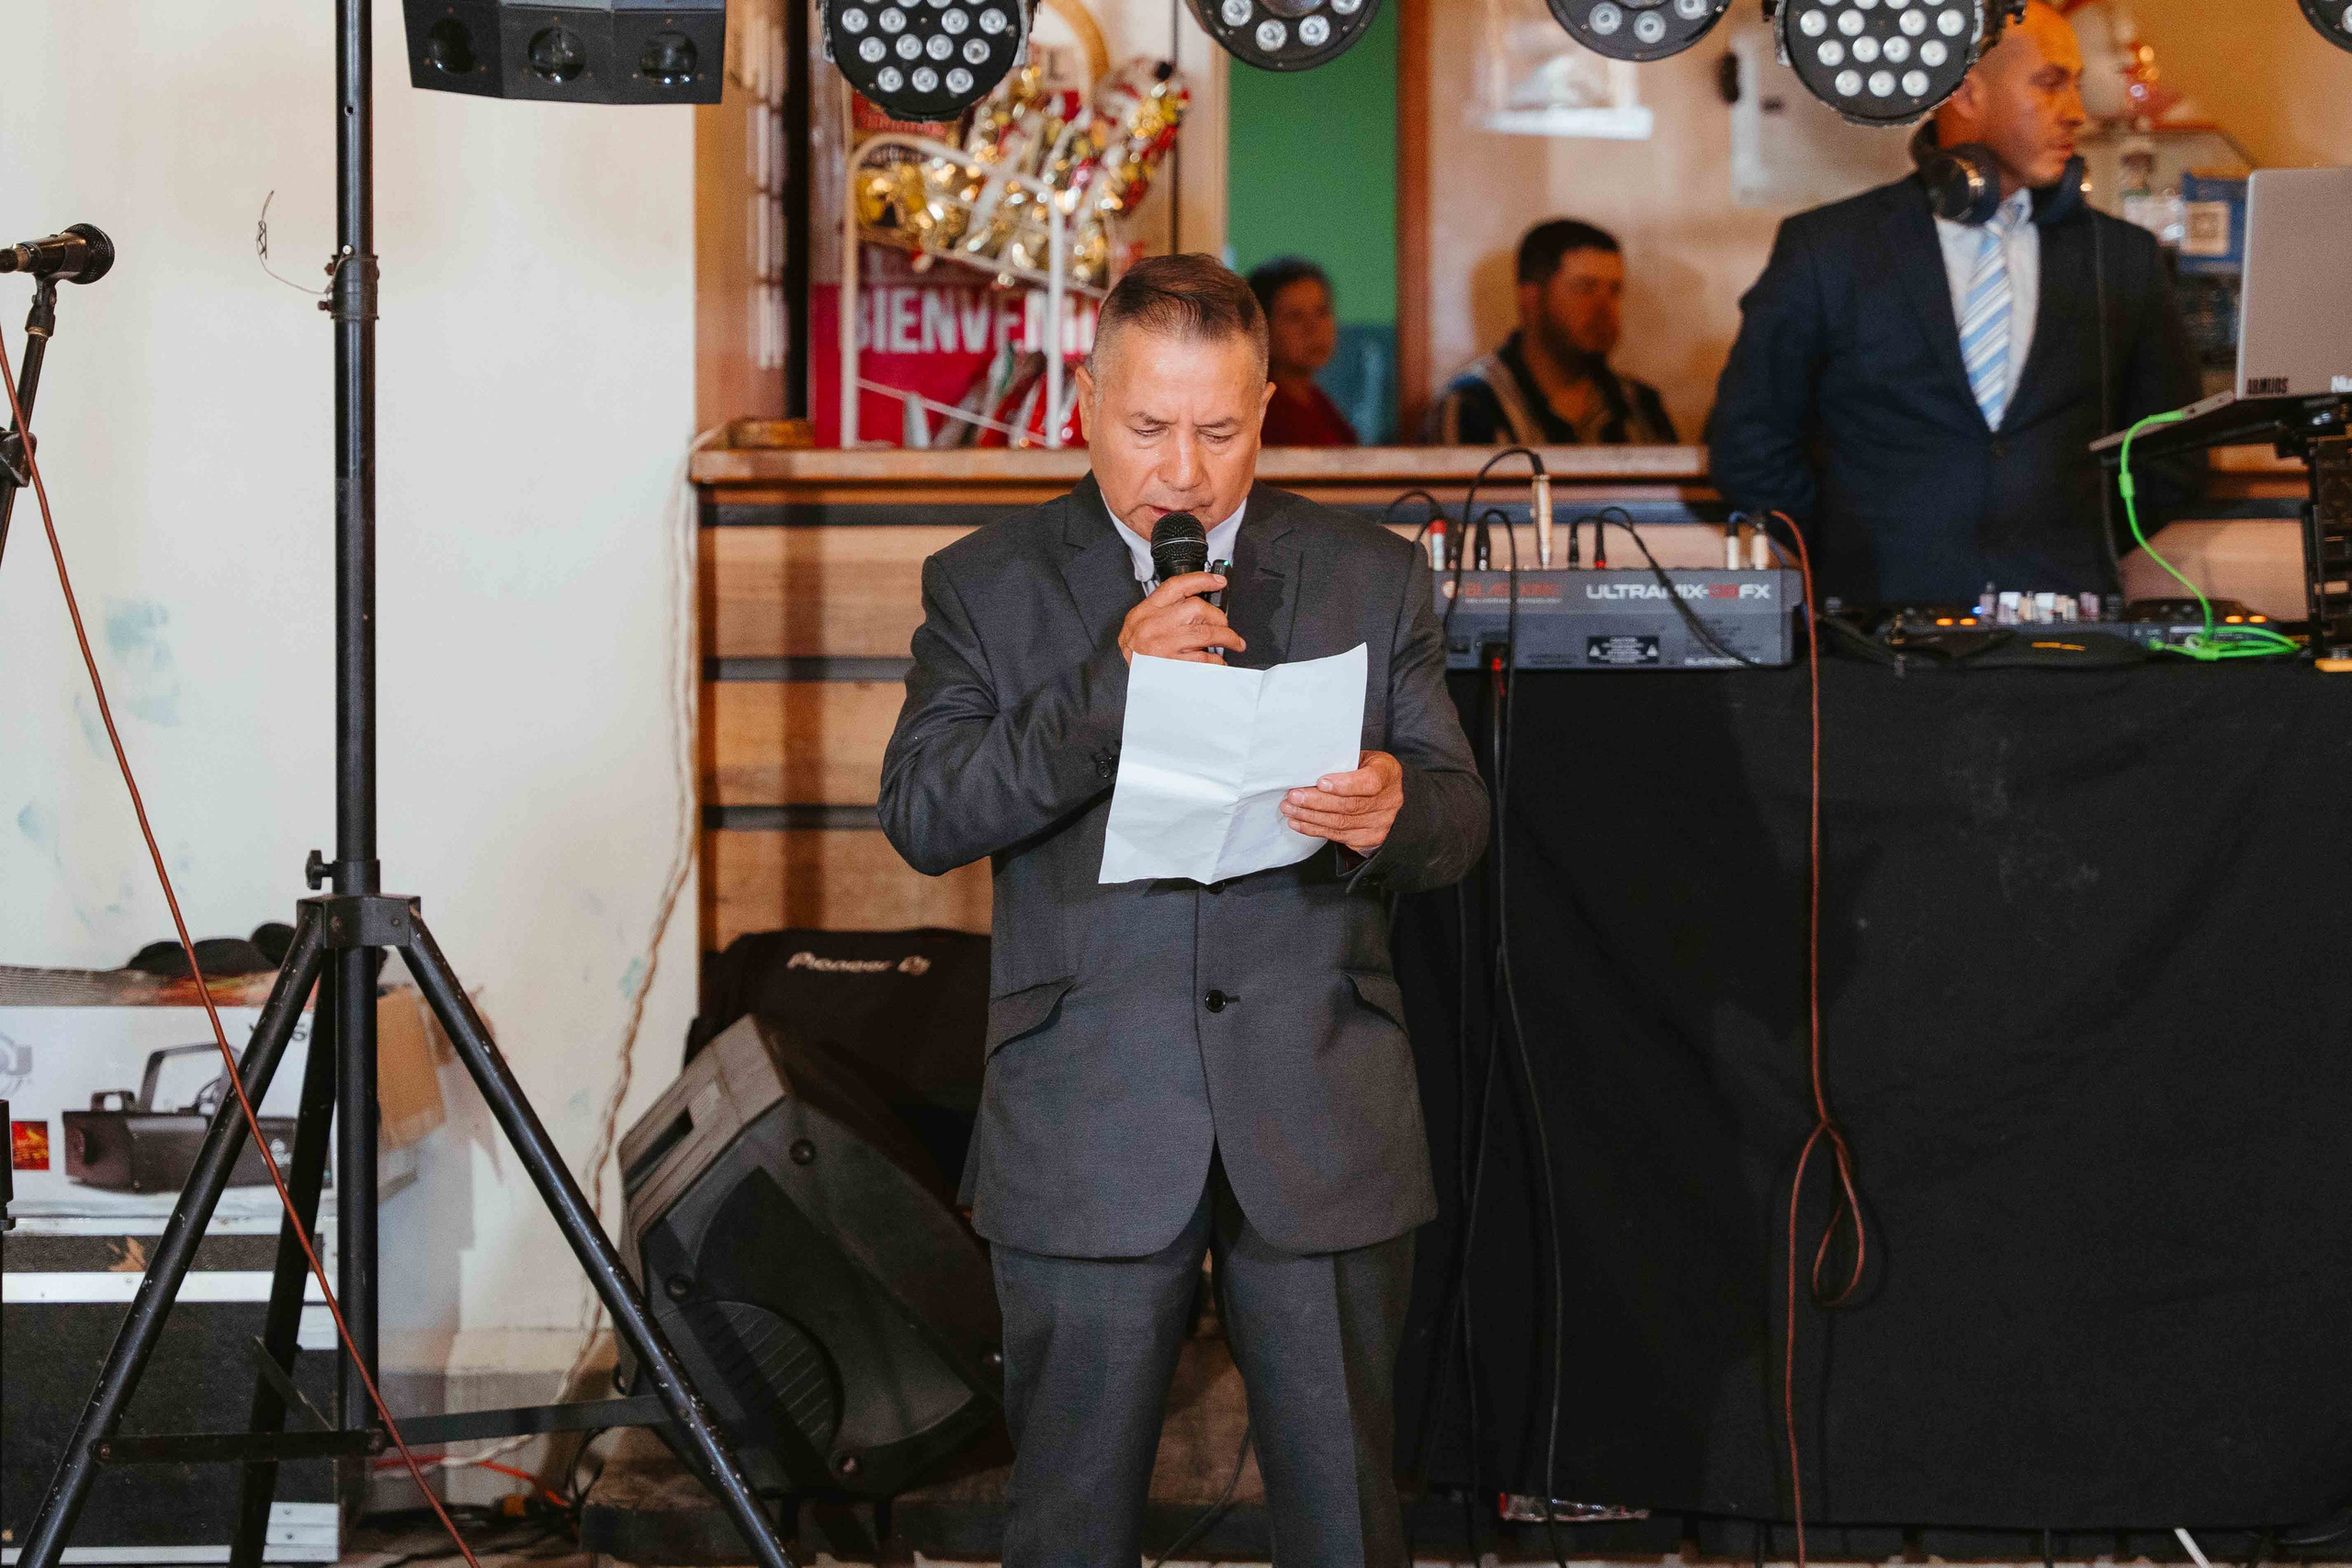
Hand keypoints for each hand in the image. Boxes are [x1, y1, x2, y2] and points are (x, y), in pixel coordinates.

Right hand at [1118, 571, 1243, 664]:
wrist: (1126, 678)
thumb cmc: (1136, 650)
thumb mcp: (1141, 622)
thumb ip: (1166, 611)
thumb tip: (1200, 607)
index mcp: (1147, 610)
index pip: (1176, 586)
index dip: (1201, 580)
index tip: (1219, 581)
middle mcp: (1155, 625)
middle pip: (1196, 608)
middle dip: (1217, 616)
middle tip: (1223, 624)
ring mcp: (1164, 646)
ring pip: (1206, 634)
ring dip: (1227, 637)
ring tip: (1234, 642)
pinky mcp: (1173, 665)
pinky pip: (1203, 659)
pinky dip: (1217, 661)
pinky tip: (1219, 661)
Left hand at [1280, 750, 1402, 854]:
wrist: (1385, 796)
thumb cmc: (1367, 771)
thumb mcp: (1362, 759)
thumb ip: (1343, 763)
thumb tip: (1309, 768)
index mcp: (1387, 773)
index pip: (1370, 782)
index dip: (1344, 784)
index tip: (1321, 782)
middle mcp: (1388, 800)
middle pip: (1350, 805)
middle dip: (1317, 801)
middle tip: (1294, 796)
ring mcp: (1380, 822)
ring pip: (1340, 822)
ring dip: (1310, 816)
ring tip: (1290, 808)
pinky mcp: (1369, 838)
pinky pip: (1337, 835)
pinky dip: (1314, 828)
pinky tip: (1298, 821)